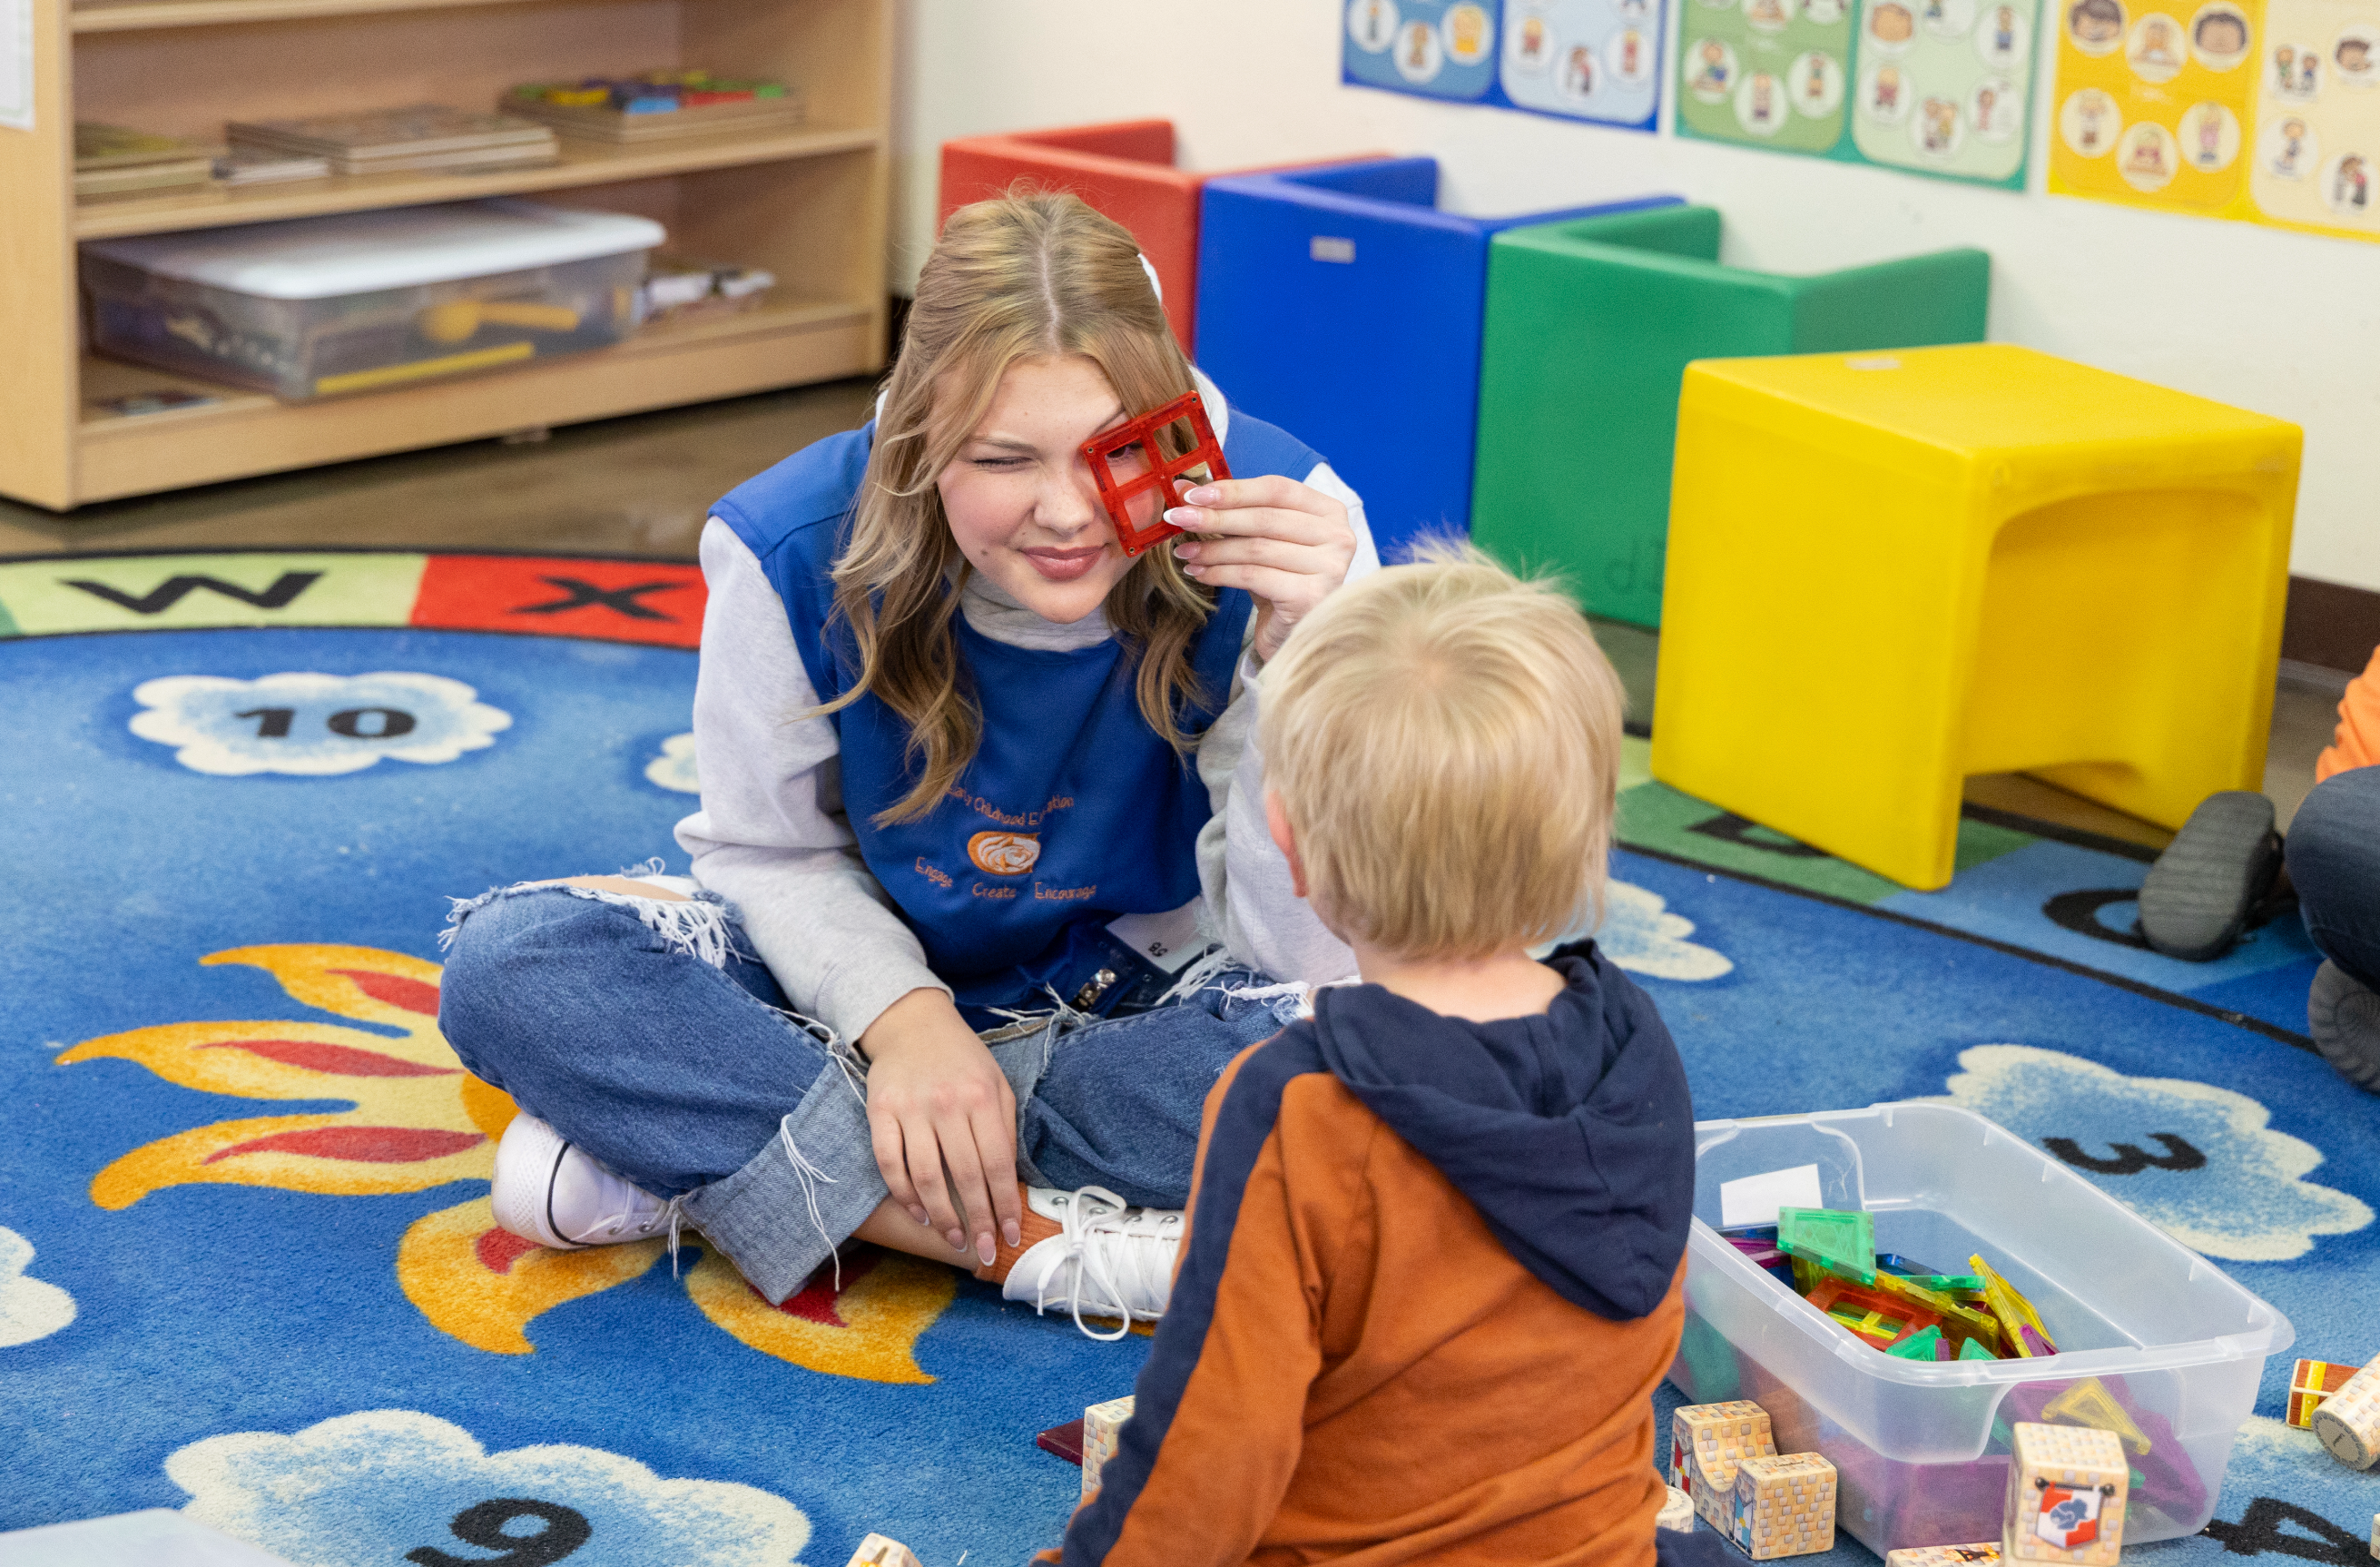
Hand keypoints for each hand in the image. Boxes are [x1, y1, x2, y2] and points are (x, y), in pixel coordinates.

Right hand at [857, 988, 1021, 1265]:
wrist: (912, 1024)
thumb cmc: (962, 1061)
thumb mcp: (996, 1084)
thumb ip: (1004, 1128)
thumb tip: (1010, 1182)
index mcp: (982, 1096)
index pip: (997, 1164)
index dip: (1004, 1205)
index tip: (1008, 1236)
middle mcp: (947, 1103)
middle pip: (964, 1176)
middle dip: (978, 1221)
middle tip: (983, 1252)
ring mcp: (910, 1108)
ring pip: (925, 1176)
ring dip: (941, 1215)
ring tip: (955, 1239)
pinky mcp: (879, 1111)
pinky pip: (889, 1163)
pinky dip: (903, 1194)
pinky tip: (919, 1214)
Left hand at [1165, 475, 1356, 661]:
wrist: (1291, 636)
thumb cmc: (1277, 582)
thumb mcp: (1259, 540)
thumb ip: (1233, 511)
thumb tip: (1182, 485)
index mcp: (1329, 512)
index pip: (1277, 489)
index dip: (1233, 489)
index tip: (1191, 492)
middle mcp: (1339, 537)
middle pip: (1265, 518)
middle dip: (1215, 517)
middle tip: (1177, 517)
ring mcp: (1330, 568)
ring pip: (1256, 548)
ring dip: (1213, 548)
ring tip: (1184, 552)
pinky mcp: (1312, 596)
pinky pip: (1254, 576)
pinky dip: (1220, 573)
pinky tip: (1199, 573)